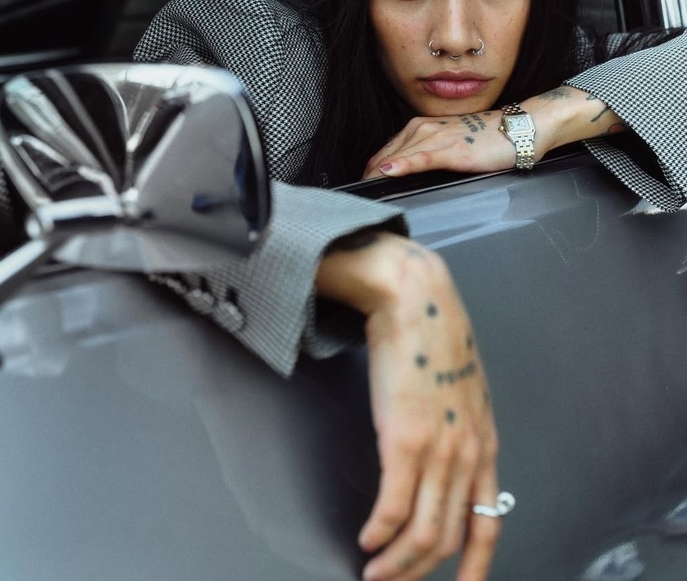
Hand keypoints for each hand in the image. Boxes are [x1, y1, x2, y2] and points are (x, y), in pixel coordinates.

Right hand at [317, 232, 500, 580]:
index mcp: (484, 443)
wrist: (417, 300)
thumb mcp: (463, 388)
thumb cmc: (434, 337)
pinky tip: (366, 539)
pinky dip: (378, 533)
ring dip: (395, 564)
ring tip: (375, 573)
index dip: (475, 567)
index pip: (488, 523)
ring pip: (421, 532)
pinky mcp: (404, 438)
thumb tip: (443, 455)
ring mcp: (437, 449)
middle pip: (447, 537)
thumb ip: (460, 426)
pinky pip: (392, 506)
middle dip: (418, 572)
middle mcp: (467, 455)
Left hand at [363, 112, 513, 179]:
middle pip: (384, 157)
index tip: (360, 190)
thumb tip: (401, 174)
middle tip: (355, 198)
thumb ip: (423, 156)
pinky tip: (389, 172)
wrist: (518, 128)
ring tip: (362, 191)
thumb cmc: (485, 139)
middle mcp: (423, 130)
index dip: (369, 173)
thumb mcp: (447, 145)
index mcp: (419, 129)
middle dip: (368, 177)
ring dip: (377, 174)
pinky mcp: (453, 149)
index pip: (384, 154)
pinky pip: (422, 158)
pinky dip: (404, 164)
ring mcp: (437, 138)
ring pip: (398, 157)